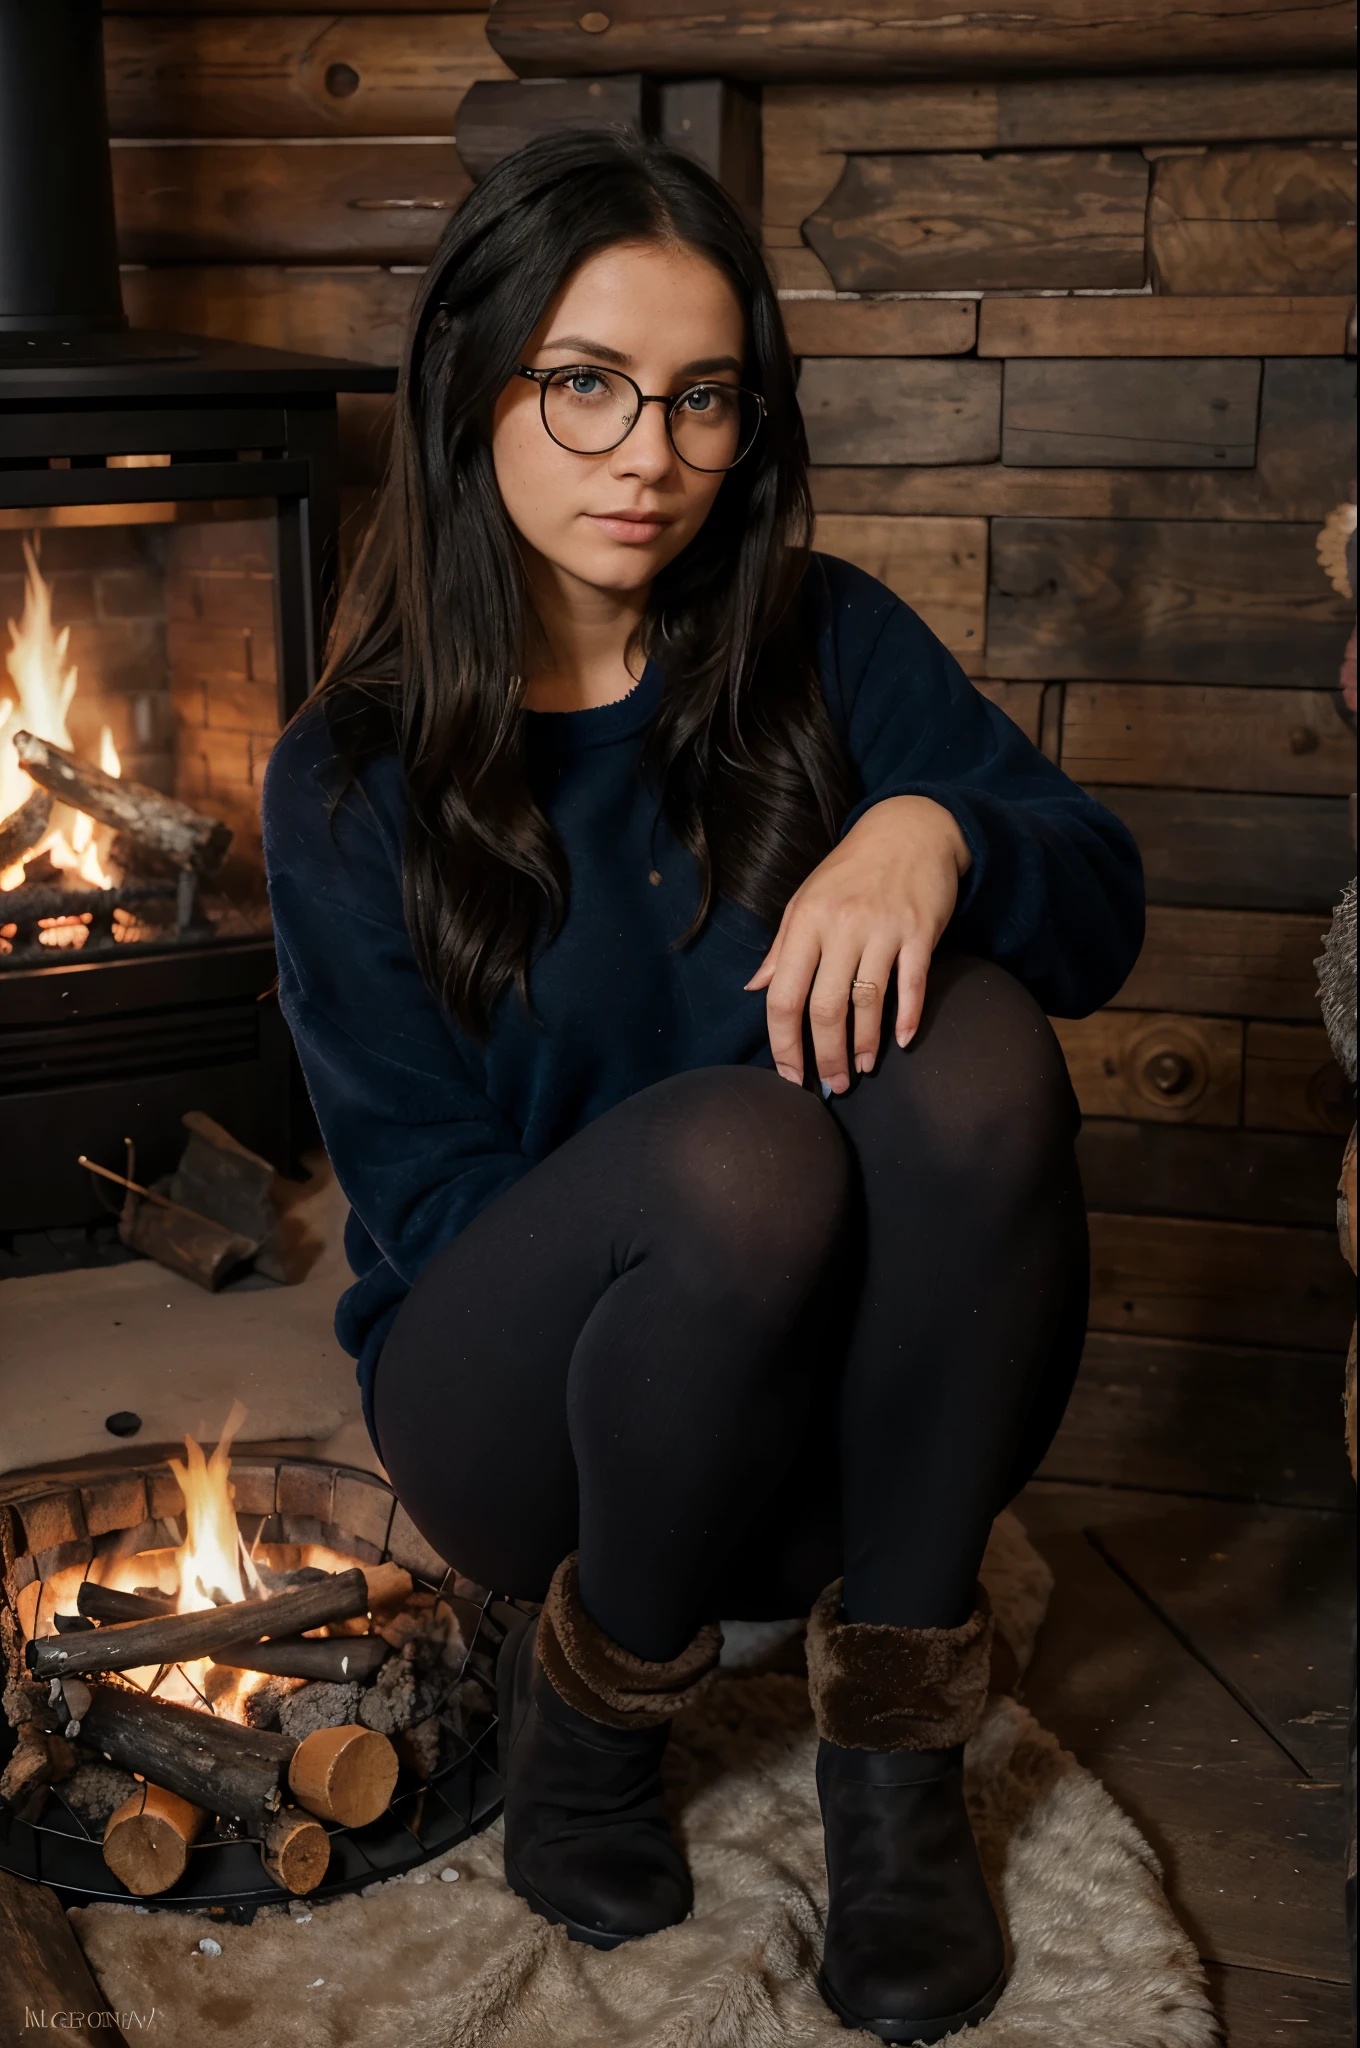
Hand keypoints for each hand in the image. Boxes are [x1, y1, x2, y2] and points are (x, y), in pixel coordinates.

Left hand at [743, 796, 969, 1093]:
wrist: (910, 829)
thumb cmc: (851, 870)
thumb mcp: (806, 899)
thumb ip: (782, 948)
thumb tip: (757, 989)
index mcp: (806, 922)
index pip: (784, 995)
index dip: (783, 1043)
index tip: (790, 1074)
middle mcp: (842, 926)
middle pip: (826, 1008)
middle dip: (826, 1056)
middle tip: (833, 1084)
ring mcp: (883, 929)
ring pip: (869, 1002)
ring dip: (865, 1045)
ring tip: (863, 1069)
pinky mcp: (921, 931)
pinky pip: (913, 984)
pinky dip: (908, 1018)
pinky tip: (901, 1042)